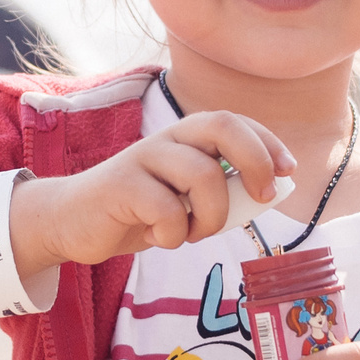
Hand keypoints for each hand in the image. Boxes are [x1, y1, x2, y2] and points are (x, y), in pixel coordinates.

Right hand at [9, 111, 295, 274]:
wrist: (71, 222)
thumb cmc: (138, 212)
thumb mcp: (186, 201)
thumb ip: (221, 193)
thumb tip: (270, 194)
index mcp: (186, 137)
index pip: (235, 122)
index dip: (267, 143)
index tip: (288, 171)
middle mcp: (167, 138)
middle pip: (222, 127)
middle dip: (255, 161)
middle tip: (262, 197)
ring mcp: (143, 158)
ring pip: (203, 175)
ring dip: (211, 216)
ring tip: (191, 233)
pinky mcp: (120, 185)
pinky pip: (167, 210)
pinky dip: (173, 234)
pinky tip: (156, 237)